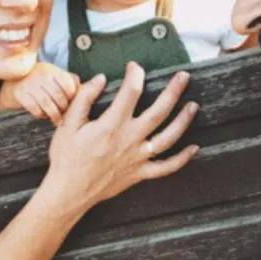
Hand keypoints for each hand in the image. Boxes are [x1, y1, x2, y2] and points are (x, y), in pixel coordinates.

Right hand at [0, 63, 80, 124]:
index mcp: (53, 70)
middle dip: (64, 108)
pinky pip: (33, 107)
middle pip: (58, 95)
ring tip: (58, 120)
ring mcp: (29, 84)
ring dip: (54, 114)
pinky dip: (40, 114)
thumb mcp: (56, 76)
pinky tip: (43, 115)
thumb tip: (88, 89)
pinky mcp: (20, 93)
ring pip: (46, 102)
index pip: (68, 85)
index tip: (74, 104)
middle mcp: (41, 75)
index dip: (73, 97)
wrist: (16, 80)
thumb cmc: (42, 80)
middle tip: (66, 115)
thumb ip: (71, 81)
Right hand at [46, 63, 198, 209]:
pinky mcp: (140, 173)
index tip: (135, 67)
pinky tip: (194, 148)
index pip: (131, 92)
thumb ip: (84, 98)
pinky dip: (182, 159)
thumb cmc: (66, 158)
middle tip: (184, 77)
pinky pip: (166, 167)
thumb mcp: (68, 124)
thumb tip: (100, 78)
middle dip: (173, 91)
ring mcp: (137, 158)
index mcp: (111, 125)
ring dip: (183, 120)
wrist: (68, 192)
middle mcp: (129, 139)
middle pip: (159, 111)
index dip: (136, 75)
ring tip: (193, 105)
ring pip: (168, 137)